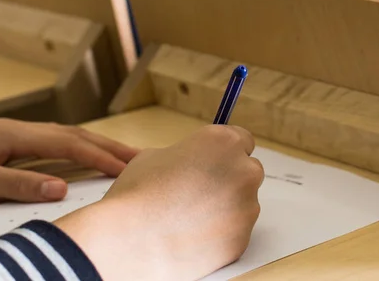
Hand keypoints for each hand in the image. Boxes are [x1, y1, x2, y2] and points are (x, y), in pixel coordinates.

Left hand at [0, 119, 138, 204]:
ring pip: (67, 136)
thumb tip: (61, 190)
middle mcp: (24, 130)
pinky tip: (83, 155)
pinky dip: (77, 147)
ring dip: (96, 145)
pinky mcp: (12, 142)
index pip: (69, 145)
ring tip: (121, 155)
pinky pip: (55, 143)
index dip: (99, 157)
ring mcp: (19, 134)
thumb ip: (18, 184)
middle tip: (140, 156)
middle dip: (108, 146)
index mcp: (18, 136)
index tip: (126, 168)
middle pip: (75, 135)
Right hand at [57, 125, 263, 280]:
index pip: (243, 139)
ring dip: (226, 205)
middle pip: (248, 170)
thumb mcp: (157, 154)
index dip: (226, 150)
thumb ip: (186, 154)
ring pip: (243, 202)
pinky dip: (221, 231)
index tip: (215, 159)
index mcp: (222, 141)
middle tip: (200, 188)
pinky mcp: (242, 239)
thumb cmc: (139, 191)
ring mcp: (246, 207)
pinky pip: (236, 230)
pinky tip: (193, 232)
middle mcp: (242, 170)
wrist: (130, 238)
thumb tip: (190, 162)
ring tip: (191, 215)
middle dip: (229, 177)